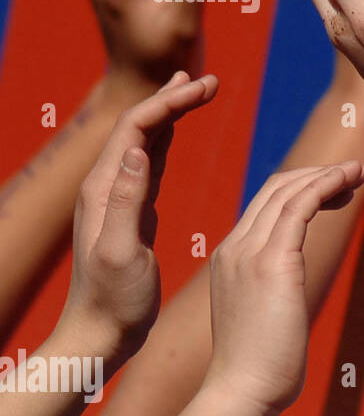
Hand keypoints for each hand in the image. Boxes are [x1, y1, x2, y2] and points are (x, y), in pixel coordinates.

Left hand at [61, 72, 218, 358]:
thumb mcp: (121, 252)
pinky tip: (178, 132)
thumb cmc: (115, 301)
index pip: (137, 126)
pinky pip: (148, 161)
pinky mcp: (131, 211)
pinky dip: (167, 138)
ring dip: (170, 112)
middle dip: (173, 97)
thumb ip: (127, 201)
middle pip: (139, 125)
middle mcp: (106, 186)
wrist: (100, 334)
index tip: (208, 87)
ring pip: (144, 139)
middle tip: (210, 80)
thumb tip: (140, 151)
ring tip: (197, 91)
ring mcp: (117, 197)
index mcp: (105, 189)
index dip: (172, 101)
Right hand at [206, 163, 363, 412]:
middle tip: (355, 173)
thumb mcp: (263, 317)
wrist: (242, 392)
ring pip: (288, 191)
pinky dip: (325, 186)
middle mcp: (235, 249)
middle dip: (318, 174)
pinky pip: (299, 207)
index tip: (337, 188)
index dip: (303, 187)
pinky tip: (349, 182)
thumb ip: (274, 294)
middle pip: (275, 188)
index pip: (264, 205)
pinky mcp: (271, 264)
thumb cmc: (260, 367)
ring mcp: (248, 254)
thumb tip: (292, 297)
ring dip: (328, 174)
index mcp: (230, 260)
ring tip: (360, 170)